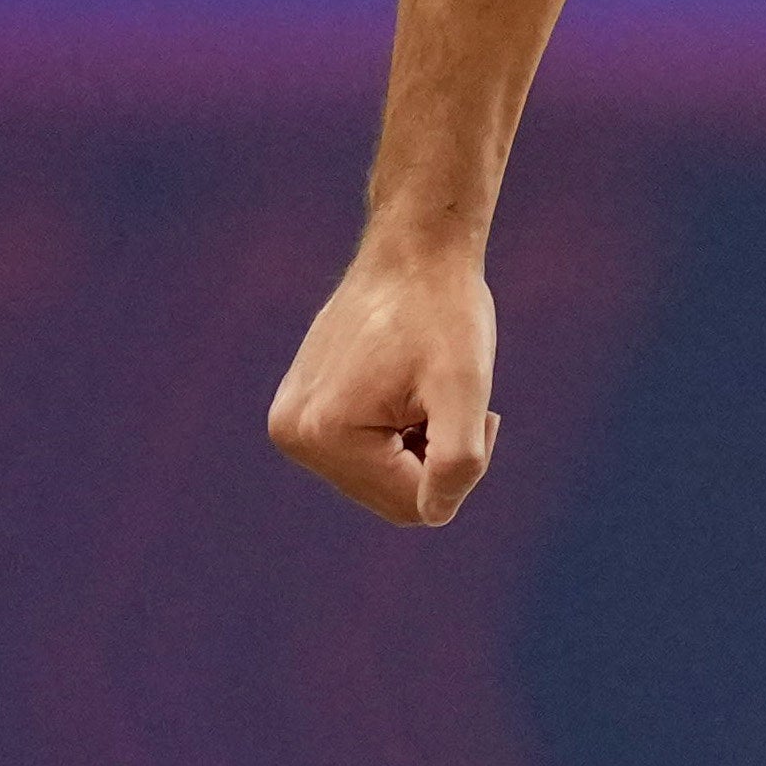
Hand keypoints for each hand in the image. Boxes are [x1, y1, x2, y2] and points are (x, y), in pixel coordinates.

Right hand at [269, 240, 497, 527]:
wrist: (414, 252)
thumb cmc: (444, 313)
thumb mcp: (466, 388)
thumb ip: (458, 462)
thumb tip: (434, 513)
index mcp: (324, 434)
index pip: (414, 506)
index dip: (460, 467)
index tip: (475, 409)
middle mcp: (293, 435)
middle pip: (390, 498)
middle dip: (432, 457)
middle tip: (446, 395)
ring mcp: (289, 424)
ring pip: (378, 479)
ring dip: (414, 446)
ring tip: (421, 386)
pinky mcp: (298, 411)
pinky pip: (361, 455)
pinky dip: (393, 432)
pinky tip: (400, 384)